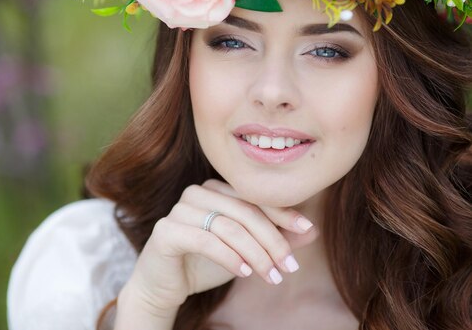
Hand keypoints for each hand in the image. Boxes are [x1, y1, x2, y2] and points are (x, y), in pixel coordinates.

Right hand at [121, 179, 318, 313]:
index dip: (282, 212)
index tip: (306, 229)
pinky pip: (205, 240)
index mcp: (216, 189)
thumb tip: (312, 231)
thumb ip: (274, 238)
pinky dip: (228, 257)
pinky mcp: (166, 230)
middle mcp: (197, 193)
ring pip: (228, 226)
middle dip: (272, 240)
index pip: (255, 196)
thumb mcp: (245, 251)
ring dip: (255, 254)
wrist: (164, 285)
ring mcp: (179, 210)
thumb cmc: (204, 263)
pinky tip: (243, 272)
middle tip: (289, 267)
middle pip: (244, 211)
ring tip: (271, 276)